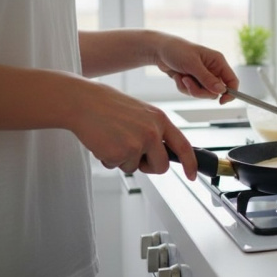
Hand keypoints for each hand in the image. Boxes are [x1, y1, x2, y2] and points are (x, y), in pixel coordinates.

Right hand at [68, 80, 198, 179]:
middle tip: (134, 155)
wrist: (83, 101)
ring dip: (124, 159)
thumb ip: (155, 130)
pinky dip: (109, 159)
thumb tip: (162, 152)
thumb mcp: (141, 113)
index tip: (193, 175)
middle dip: (149, 166)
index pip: (183, 146)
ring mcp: (137, 143)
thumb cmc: (109, 106)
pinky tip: (103, 141)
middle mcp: (152, 132)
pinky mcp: (120, 153)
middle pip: (162, 166)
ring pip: (136, 167)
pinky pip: (118, 167)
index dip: (191, 163)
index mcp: (160, 119)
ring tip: (113, 138)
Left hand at [153, 34, 239, 102]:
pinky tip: (177, 76)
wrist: (159, 50)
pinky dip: (183, 87)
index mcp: (218, 62)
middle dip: (200, 90)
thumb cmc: (177, 50)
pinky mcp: (193, 81)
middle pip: (215, 91)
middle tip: (187, 82)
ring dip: (189, 88)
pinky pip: (192, 92)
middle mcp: (213, 70)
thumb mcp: (192, 64)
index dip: (230, 92)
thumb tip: (221, 90)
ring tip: (181, 77)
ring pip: (203, 94)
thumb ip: (207, 78)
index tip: (222, 101)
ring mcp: (203, 77)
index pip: (232, 80)